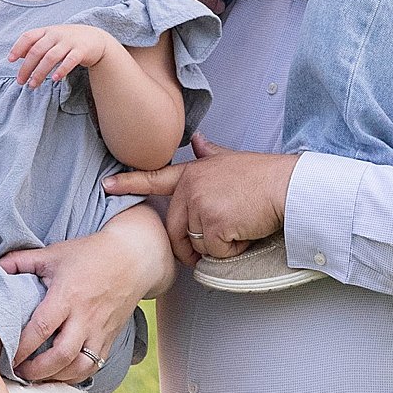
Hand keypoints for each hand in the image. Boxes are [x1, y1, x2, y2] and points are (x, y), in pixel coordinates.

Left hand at [0, 207, 173, 380]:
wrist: (134, 258)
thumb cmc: (89, 254)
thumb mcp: (53, 253)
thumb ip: (20, 261)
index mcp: (68, 295)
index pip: (42, 328)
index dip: (22, 347)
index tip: (5, 356)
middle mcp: (86, 317)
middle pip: (62, 355)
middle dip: (37, 370)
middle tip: (18, 372)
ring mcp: (100, 330)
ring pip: (80, 366)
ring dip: (56, 377)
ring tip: (36, 377)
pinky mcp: (110, 339)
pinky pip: (93, 366)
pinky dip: (75, 377)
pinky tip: (58, 376)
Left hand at [7, 22, 117, 88]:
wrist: (95, 39)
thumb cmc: (68, 40)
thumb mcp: (51, 39)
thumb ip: (35, 45)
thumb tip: (17, 55)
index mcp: (47, 31)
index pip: (28, 36)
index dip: (18, 47)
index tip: (10, 60)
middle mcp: (56, 34)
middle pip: (37, 50)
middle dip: (27, 67)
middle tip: (20, 81)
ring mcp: (69, 42)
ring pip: (51, 57)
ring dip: (40, 72)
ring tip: (33, 85)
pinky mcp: (81, 50)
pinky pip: (70, 61)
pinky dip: (61, 70)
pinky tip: (55, 79)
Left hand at [106, 135, 298, 263]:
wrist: (286, 186)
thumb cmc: (264, 176)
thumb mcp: (231, 159)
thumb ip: (210, 154)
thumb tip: (198, 140)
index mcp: (193, 173)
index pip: (155, 179)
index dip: (129, 183)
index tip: (106, 185)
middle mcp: (191, 189)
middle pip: (176, 230)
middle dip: (192, 246)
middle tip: (218, 241)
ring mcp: (200, 206)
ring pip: (197, 244)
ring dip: (220, 245)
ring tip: (240, 224)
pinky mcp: (213, 225)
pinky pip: (215, 252)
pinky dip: (232, 250)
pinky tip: (246, 231)